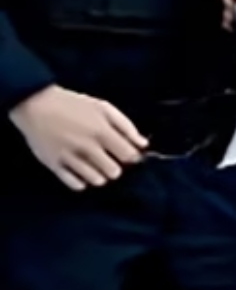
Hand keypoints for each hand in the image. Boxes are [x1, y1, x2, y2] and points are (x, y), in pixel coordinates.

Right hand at [9, 86, 147, 190]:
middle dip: (116, 167)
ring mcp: (70, 158)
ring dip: (101, 176)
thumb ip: (125, 126)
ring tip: (97, 166)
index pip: (128, 155)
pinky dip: (82, 182)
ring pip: (96, 180)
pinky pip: (74, 184)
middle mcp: (87, 147)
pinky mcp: (53, 165)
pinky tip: (83, 174)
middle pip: (113, 171)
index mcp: (102, 131)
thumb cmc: (74, 105)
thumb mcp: (103, 108)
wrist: (36, 105)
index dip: (133, 157)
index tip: (129, 155)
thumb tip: (143, 144)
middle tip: (111, 160)